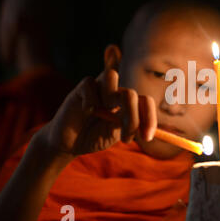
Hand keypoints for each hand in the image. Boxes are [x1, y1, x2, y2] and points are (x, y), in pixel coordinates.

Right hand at [39, 67, 156, 158]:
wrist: (69, 144)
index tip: (148, 137)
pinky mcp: (80, 89)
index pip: (145, 101)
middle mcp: (114, 93)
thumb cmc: (94, 137)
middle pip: (131, 93)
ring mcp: (97, 88)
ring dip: (110, 99)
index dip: (150, 117)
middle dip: (132, 117)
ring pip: (111, 76)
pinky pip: (90, 84)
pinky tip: (86, 111)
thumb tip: (150, 130)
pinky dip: (90, 100)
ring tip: (103, 115)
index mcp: (127, 103)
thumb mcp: (115, 134)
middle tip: (126, 138)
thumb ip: (131, 126)